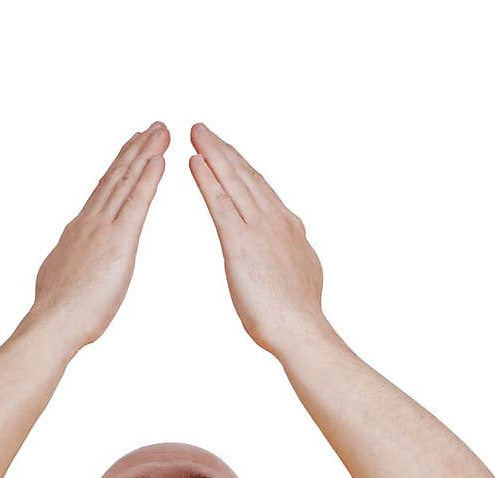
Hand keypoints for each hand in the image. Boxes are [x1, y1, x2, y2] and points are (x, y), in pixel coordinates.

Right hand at [27, 121, 169, 352]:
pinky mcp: (118, 241)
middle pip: (116, 177)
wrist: (54, 322)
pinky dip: (148, 178)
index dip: (119, 167)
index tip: (132, 148)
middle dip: (135, 150)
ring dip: (145, 154)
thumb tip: (68, 260)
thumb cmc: (61, 314)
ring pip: (126, 181)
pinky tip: (159, 159)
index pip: (103, 192)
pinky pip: (136, 202)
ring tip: (160, 131)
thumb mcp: (62, 277)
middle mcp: (90, 222)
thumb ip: (70, 262)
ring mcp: (102, 228)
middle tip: (153, 127)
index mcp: (79, 231)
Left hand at [188, 123, 325, 360]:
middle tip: (202, 130)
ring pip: (232, 181)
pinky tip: (193, 162)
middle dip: (223, 150)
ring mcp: (258, 228)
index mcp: (287, 227)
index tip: (225, 151)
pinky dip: (206, 179)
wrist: (300, 329)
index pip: (260, 189)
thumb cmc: (297, 314)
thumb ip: (292, 255)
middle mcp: (274, 219)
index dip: (240, 167)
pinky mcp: (241, 242)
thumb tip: (294, 251)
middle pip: (245, 176)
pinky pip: (220, 202)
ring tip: (194, 134)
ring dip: (212, 154)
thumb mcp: (301, 273)